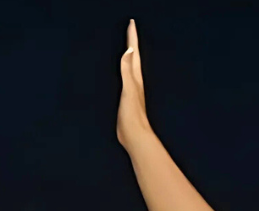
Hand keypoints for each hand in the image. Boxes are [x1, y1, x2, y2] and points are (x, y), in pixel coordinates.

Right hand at [116, 19, 150, 150]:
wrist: (136, 137)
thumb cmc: (133, 115)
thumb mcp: (128, 89)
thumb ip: (127, 70)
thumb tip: (128, 51)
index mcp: (135, 78)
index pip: (133, 53)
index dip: (132, 39)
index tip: (132, 24)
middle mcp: (135, 82)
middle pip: (133, 58)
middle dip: (132, 44)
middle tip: (130, 31)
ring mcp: (132, 91)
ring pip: (130, 68)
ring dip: (129, 57)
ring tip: (128, 48)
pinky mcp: (127, 100)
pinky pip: (125, 79)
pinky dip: (124, 72)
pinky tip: (123, 74)